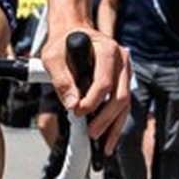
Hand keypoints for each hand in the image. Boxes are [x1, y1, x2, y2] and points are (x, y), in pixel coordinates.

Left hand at [41, 26, 131, 153]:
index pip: (104, 82)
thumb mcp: (53, 57)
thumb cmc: (61, 43)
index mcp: (107, 49)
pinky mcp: (123, 81)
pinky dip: (116, 123)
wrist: (71, 33)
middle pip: (120, 96)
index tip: (77, 113)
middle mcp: (122, 60)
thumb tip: (73, 104)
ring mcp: (125, 71)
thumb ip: (61, 79)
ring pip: (125, 104)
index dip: (92, 101)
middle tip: (91, 134)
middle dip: (106, 119)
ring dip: (114, 126)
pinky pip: (123, 105)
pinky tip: (109, 138)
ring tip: (104, 145)